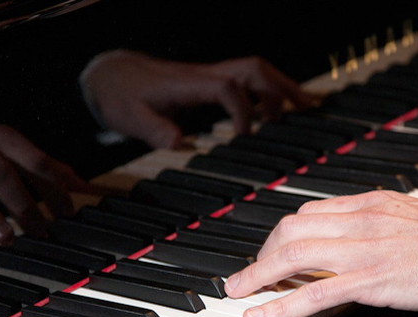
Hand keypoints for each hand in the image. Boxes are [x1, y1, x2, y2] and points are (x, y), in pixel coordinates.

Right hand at [0, 120, 89, 250]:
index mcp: (2, 139)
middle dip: (25, 205)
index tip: (68, 212)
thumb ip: (42, 164)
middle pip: (5, 175)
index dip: (54, 187)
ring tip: (4, 238)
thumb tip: (80, 183)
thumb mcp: (7, 146)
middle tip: (42, 232)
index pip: (35, 161)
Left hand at [81, 51, 311, 148]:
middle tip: (307, 108)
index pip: (228, 88)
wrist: (110, 75)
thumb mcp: (129, 116)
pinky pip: (245, 80)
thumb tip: (179, 143)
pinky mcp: (208, 82)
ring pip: (254, 72)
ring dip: (280, 87)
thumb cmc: (120, 95)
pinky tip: (274, 109)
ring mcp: (208, 76)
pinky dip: (266, 91)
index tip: (245, 135)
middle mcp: (204, 76)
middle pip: (253, 70)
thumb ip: (154, 130)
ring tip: (302, 108)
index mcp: (189, 84)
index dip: (243, 110)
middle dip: (282, 88)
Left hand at [224, 191, 417, 316]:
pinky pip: (313, 293)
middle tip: (251, 272)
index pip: (311, 212)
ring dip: (258, 275)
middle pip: (292, 229)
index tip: (274, 249)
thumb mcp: (414, 214)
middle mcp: (361, 220)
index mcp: (372, 203)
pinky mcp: (370, 280)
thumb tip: (355, 230)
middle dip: (263, 252)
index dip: (284, 233)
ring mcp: (363, 250)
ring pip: (293, 257)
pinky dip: (278, 304)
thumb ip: (380, 219)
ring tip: (238, 291)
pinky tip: (259, 314)